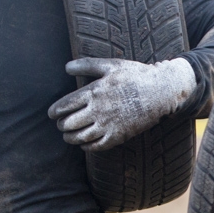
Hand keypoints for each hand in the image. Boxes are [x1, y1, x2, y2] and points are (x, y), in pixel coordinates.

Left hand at [48, 57, 195, 151]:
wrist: (160, 91)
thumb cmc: (135, 75)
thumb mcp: (111, 65)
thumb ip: (87, 65)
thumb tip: (66, 67)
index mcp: (94, 92)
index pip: (65, 106)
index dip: (55, 112)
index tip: (52, 114)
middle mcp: (98, 110)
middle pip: (69, 124)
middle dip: (61, 125)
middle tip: (61, 124)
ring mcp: (108, 124)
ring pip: (80, 137)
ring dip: (70, 138)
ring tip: (68, 136)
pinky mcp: (119, 136)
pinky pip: (97, 146)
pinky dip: (86, 147)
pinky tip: (84, 144)